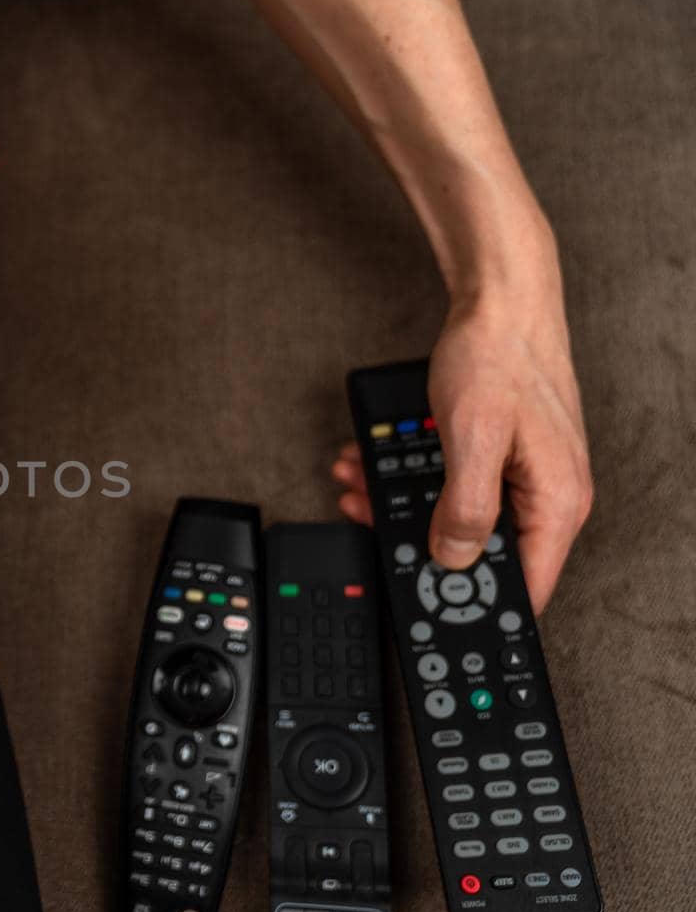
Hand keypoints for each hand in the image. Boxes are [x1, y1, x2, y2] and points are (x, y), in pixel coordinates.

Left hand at [330, 286, 592, 612]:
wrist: (501, 299)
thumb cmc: (497, 357)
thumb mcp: (472, 438)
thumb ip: (466, 507)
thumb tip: (453, 558)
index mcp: (556, 504)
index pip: (526, 588)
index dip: (477, 608)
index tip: (428, 613)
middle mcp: (549, 496)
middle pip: (483, 553)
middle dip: (419, 542)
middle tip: (366, 525)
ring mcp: (526, 477)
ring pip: (459, 516)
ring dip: (402, 506)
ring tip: (355, 487)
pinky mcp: (503, 458)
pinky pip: (455, 484)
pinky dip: (412, 478)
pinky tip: (371, 467)